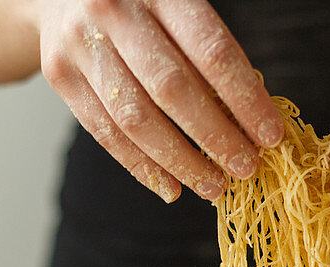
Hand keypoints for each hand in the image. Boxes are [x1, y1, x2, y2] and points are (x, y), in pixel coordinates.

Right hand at [38, 0, 283, 201]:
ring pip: (136, 119)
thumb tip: (251, 117)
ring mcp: (81, 42)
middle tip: (245, 167)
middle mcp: (114, 10)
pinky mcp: (60, 73)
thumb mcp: (176, 6)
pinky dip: (141, 166)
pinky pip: (105, 132)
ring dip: (181, 161)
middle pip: (172, 88)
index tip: (270, 135)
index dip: (245, 98)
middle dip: (216, 136)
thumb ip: (207, 52)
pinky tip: (171, 186)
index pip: (211, 51)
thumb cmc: (139, 3)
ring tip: (213, 186)